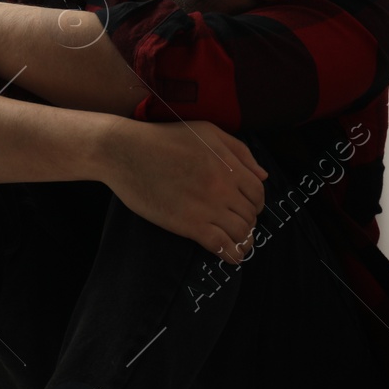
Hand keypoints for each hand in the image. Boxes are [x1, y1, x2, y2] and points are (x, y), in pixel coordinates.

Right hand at [99, 118, 268, 263]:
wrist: (125, 152)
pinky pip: (220, 246)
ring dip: (243, 240)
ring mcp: (207, 207)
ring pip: (240, 232)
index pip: (258, 192)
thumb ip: (239, 151)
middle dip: (248, 221)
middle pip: (250, 214)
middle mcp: (223, 187)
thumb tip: (263, 175)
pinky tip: (231, 257)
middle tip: (238, 224)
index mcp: (229, 164)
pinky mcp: (188, 224)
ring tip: (237, 243)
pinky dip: (231, 255)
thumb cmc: (163, 138)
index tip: (248, 208)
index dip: (256, 203)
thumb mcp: (207, 132)